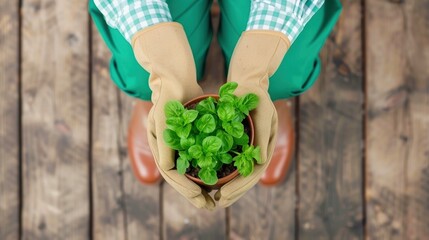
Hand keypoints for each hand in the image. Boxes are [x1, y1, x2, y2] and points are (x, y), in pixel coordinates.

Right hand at [132, 23, 214, 208]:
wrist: (175, 79)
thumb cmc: (169, 96)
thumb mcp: (165, 119)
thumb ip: (165, 142)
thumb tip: (168, 168)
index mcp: (159, 147)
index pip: (171, 174)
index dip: (185, 188)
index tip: (200, 197)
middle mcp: (167, 149)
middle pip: (180, 178)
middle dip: (194, 194)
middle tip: (210, 206)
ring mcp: (178, 145)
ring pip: (189, 172)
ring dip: (201, 186)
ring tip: (215, 199)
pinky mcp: (189, 140)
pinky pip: (197, 160)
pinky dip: (206, 170)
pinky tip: (219, 177)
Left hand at [214, 30, 290, 206]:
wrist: (248, 85)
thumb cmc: (256, 96)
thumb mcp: (262, 112)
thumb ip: (263, 134)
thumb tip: (261, 160)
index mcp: (265, 147)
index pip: (254, 173)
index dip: (240, 186)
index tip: (224, 195)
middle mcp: (257, 152)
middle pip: (246, 179)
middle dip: (232, 193)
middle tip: (216, 203)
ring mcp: (247, 150)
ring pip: (238, 175)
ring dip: (228, 189)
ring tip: (213, 199)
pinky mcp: (237, 146)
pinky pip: (230, 165)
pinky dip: (222, 176)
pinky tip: (210, 183)